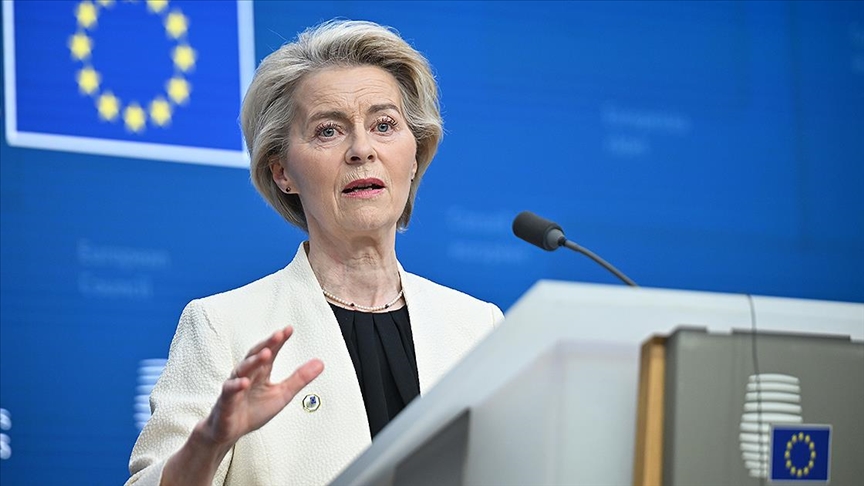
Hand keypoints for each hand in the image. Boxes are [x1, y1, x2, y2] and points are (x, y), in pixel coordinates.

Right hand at [199, 326, 323, 447]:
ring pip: (243, 369)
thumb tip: (320, 363)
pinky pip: (229, 391)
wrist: (230, 431)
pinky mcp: (226, 401)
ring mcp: (235, 386)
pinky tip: (244, 382)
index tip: (289, 329)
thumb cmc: (253, 411)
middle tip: (278, 335)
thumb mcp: (282, 394)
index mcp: (262, 372)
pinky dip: (236, 386)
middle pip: (256, 355)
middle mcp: (248, 375)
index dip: (279, 341)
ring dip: (254, 361)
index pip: (270, 352)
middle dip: (267, 344)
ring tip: (266, 354)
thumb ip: (300, 378)